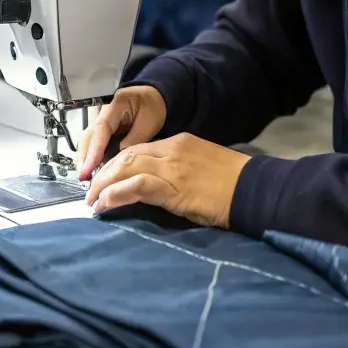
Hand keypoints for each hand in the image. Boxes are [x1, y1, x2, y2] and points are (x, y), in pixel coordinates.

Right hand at [76, 85, 166, 179]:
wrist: (154, 98)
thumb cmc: (153, 106)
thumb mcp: (149, 122)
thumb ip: (134, 139)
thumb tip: (119, 157)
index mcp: (116, 105)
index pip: (101, 129)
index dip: (94, 149)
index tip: (89, 166)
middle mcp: (105, 113)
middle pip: (88, 135)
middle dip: (84, 156)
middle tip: (83, 176)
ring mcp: (103, 122)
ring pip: (89, 141)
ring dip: (86, 158)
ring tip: (85, 176)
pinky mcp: (105, 131)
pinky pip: (95, 144)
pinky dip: (93, 157)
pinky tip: (93, 170)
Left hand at [84, 133, 250, 227]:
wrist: (255, 189)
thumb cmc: (235, 186)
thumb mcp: (203, 170)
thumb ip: (180, 172)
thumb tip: (160, 187)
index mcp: (180, 143)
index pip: (138, 150)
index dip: (117, 165)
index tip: (106, 180)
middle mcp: (172, 149)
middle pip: (126, 156)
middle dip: (105, 174)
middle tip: (92, 192)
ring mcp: (172, 166)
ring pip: (125, 168)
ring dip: (104, 185)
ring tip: (93, 201)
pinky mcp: (173, 186)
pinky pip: (135, 186)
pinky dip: (115, 195)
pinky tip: (105, 205)